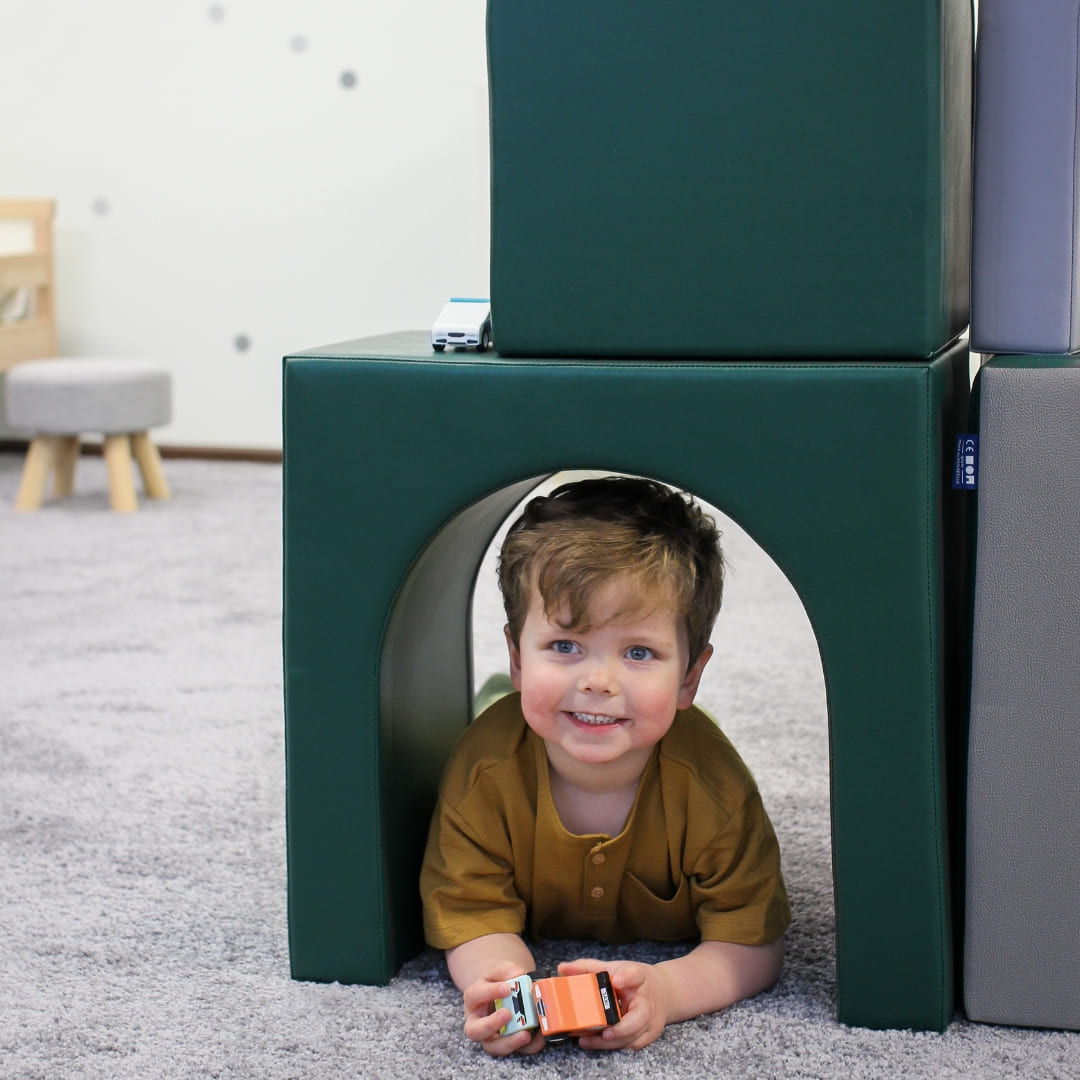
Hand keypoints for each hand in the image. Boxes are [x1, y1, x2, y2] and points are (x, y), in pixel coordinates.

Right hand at [462, 966, 545, 1057]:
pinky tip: (539, 1036)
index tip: (507, 988)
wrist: (502, 991)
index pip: (474, 996)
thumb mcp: (498, 971)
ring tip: (526, 1034)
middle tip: (507, 1014)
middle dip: (491, 1024)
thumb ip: (506, 970)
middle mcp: (478, 1022)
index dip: (490, 992)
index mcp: (473, 1000)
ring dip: (510, 1042)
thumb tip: (517, 973)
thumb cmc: (497, 981)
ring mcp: (492, 1036)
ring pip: (494, 1047)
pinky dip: (530, 1045)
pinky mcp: (509, 1044)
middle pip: (475, 1030)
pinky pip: (517, 1050)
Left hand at [557, 958, 672, 1050]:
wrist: (661, 992)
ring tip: (586, 1040)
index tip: (617, 980)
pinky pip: (632, 1044)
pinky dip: (614, 1045)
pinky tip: (596, 1042)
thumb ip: (587, 968)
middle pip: (639, 1017)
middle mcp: (647, 1000)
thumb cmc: (632, 980)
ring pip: (633, 1036)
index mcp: (638, 978)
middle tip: (603, 1033)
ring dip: (610, 1041)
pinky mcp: (649, 1034)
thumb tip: (562, 968)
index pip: (635, 975)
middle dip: (621, 1028)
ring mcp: (650, 1020)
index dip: (627, 978)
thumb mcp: (613, 968)